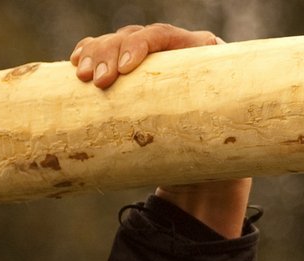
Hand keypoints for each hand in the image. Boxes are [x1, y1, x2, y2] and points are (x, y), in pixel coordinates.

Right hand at [71, 23, 251, 236]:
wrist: (206, 180)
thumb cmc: (222, 162)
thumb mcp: (227, 146)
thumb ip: (223, 131)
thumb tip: (223, 129)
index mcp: (207, 59)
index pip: (168, 37)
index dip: (142, 44)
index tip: (125, 69)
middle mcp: (179, 55)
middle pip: (137, 37)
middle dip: (110, 52)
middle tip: (98, 82)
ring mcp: (154, 64)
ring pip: (117, 43)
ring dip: (95, 54)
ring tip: (82, 77)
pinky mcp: (134, 79)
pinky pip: (106, 55)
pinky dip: (89, 54)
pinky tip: (76, 63)